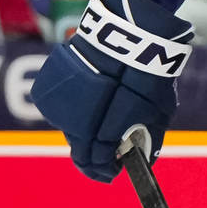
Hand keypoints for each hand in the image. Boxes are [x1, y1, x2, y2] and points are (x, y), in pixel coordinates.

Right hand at [29, 0, 191, 181]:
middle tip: (107, 157)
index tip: (111, 172)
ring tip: (101, 121)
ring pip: (68, 127)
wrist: (125, 35)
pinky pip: (61, 106)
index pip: (93, 162)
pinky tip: (90, 101)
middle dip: (93, 154)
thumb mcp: (157, 113)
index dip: (102, 170)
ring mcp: (59, 102)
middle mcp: (73, 120)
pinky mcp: (49, 85)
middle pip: (79, 148)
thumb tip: (141, 160)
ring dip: (83, 130)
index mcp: (99, 130)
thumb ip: (147, 139)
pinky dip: (74, 109)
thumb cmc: (146, 76)